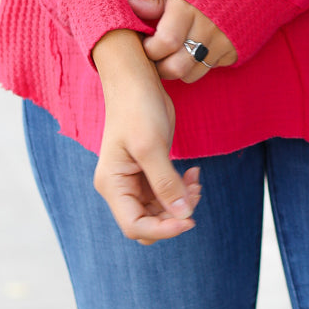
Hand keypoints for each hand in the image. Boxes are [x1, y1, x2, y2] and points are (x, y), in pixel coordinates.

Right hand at [92, 29, 201, 243]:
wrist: (137, 79)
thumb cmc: (137, 107)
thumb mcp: (151, 145)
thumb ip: (165, 183)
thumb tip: (183, 216)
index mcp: (113, 185)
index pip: (135, 226)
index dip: (163, 230)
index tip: (189, 220)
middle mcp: (121, 187)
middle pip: (149, 222)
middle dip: (174, 214)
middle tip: (194, 192)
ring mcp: (135, 179)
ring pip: (160, 209)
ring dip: (181, 201)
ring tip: (195, 181)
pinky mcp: (149, 170)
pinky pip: (166, 193)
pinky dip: (181, 189)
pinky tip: (193, 173)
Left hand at [125, 0, 236, 83]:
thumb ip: (154, 3)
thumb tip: (126, 4)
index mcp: (187, 9)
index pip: (163, 44)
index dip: (149, 50)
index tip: (146, 43)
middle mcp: (206, 28)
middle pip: (176, 67)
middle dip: (160, 67)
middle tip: (158, 56)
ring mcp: (222, 42)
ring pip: (191, 74)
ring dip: (179, 68)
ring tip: (176, 54)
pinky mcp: (234, 51)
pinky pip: (210, 69)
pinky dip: (200, 65)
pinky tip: (197, 50)